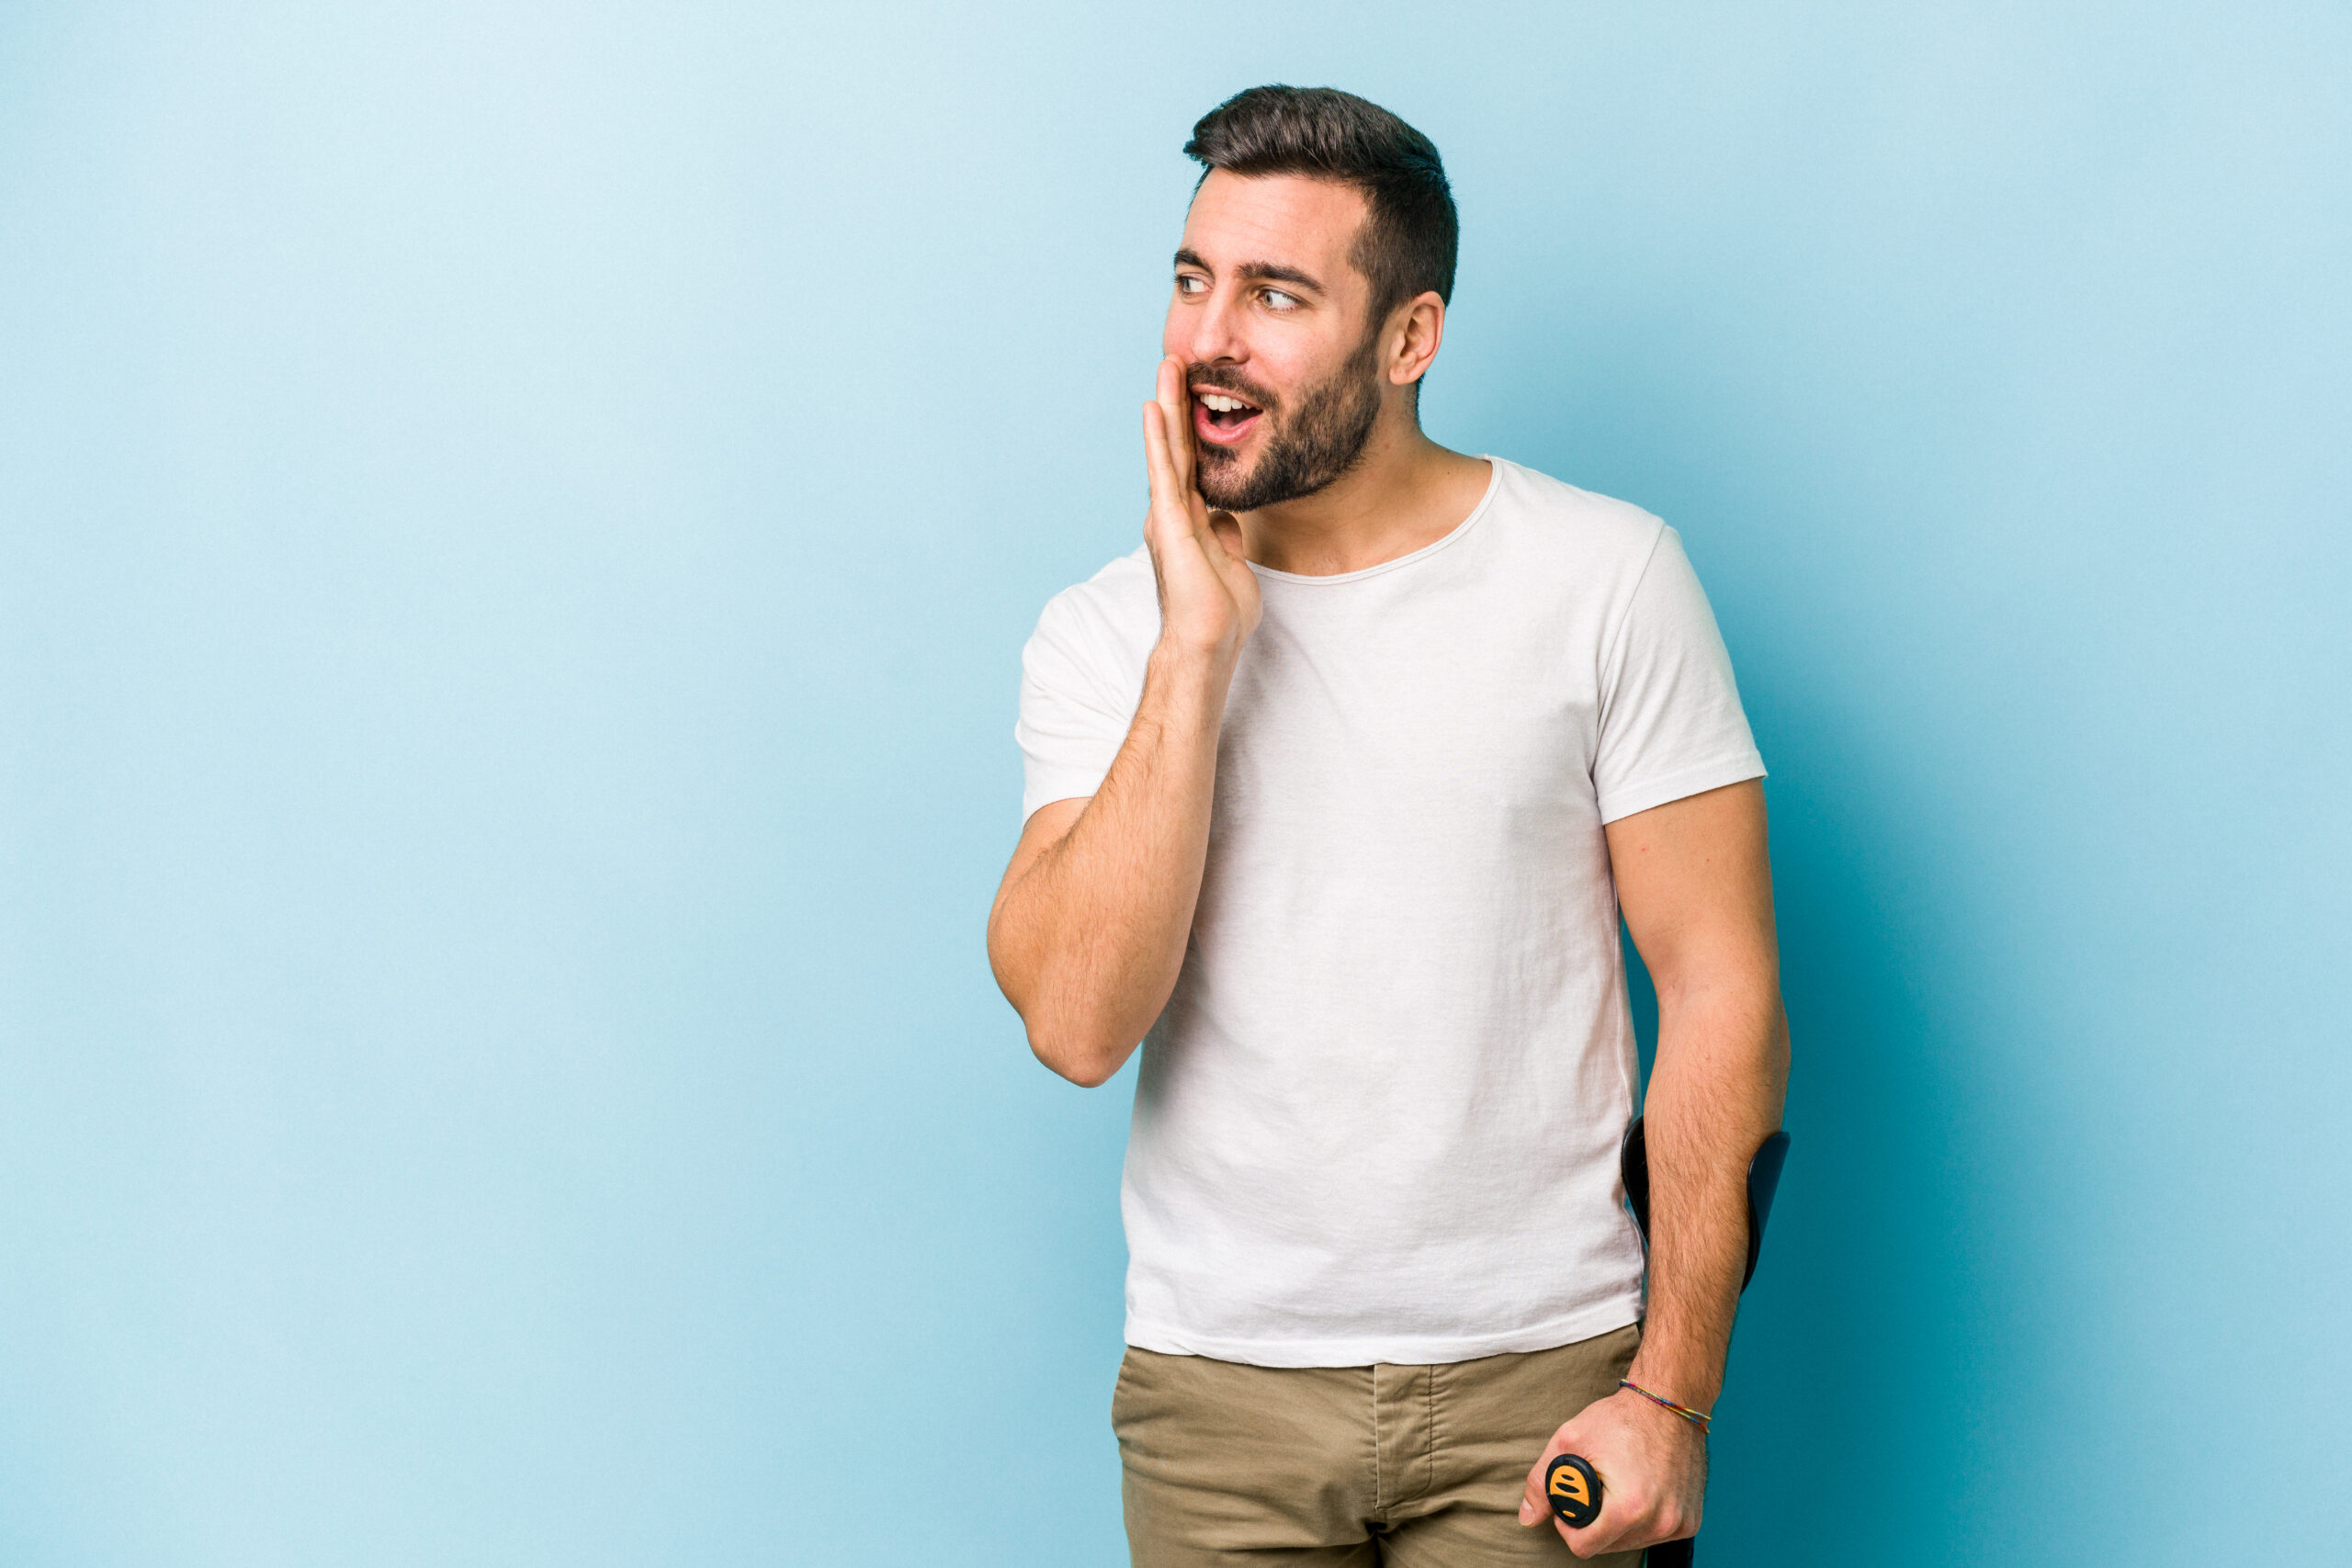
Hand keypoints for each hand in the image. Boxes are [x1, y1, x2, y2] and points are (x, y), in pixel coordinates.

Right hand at [1142, 356, 1259, 661]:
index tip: (1195, 388)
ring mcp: (1169, 515)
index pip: (1191, 461)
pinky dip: (1160, 439)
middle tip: (1176, 358)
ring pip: (1169, 450)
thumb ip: (1225, 535)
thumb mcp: (1231, 562)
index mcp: (1190, 518)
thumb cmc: (1218, 612)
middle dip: (1177, 401)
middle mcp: (1173, 511)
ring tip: (1167, 365)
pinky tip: (1156, 408)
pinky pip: (1165, 473)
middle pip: (1176, 446)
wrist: (1208, 642)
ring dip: (1167, 406)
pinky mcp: (1170, 524)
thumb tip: (1228, 518)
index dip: (1192, 425)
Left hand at [1517, 1388, 1706, 1558]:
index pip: (1584, 1547)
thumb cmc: (1620, 1419)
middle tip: (1595, 1490)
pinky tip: (1640, 1493)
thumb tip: (1528, 1517)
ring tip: (1617, 1488)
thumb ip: (1541, 1482)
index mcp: (1629, 1508)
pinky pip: (1656, 1535)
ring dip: (1619, 1525)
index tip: (1571, 1503)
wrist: (1669, 1402)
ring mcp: (1679, 1524)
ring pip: (1632, 1543)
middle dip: (1594, 1525)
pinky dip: (1643, 1521)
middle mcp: (1660, 1522)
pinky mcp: (1691, 1521)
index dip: (1569, 1528)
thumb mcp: (1569, 1441)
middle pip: (1608, 1547)